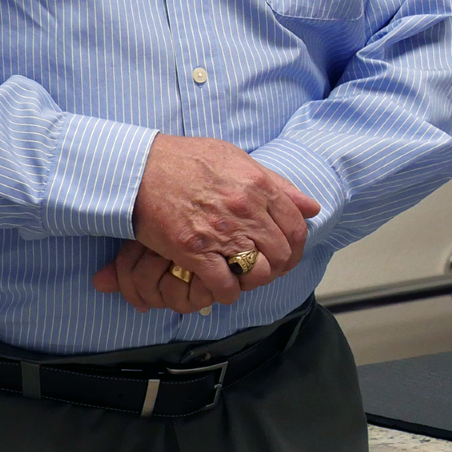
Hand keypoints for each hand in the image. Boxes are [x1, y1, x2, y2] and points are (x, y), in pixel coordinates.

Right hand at [91, 135, 319, 309]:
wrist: (140, 168)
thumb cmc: (187, 160)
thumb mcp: (238, 159)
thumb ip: (277, 184)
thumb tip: (311, 207)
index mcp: (259, 186)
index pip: (297, 227)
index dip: (296, 247)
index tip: (286, 254)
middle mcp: (246, 210)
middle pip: (281, 254)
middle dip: (278, 267)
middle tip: (264, 269)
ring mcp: (221, 232)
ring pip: (259, 272)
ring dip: (254, 280)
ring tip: (244, 277)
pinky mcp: (194, 251)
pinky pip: (224, 284)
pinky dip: (227, 292)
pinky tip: (222, 288)